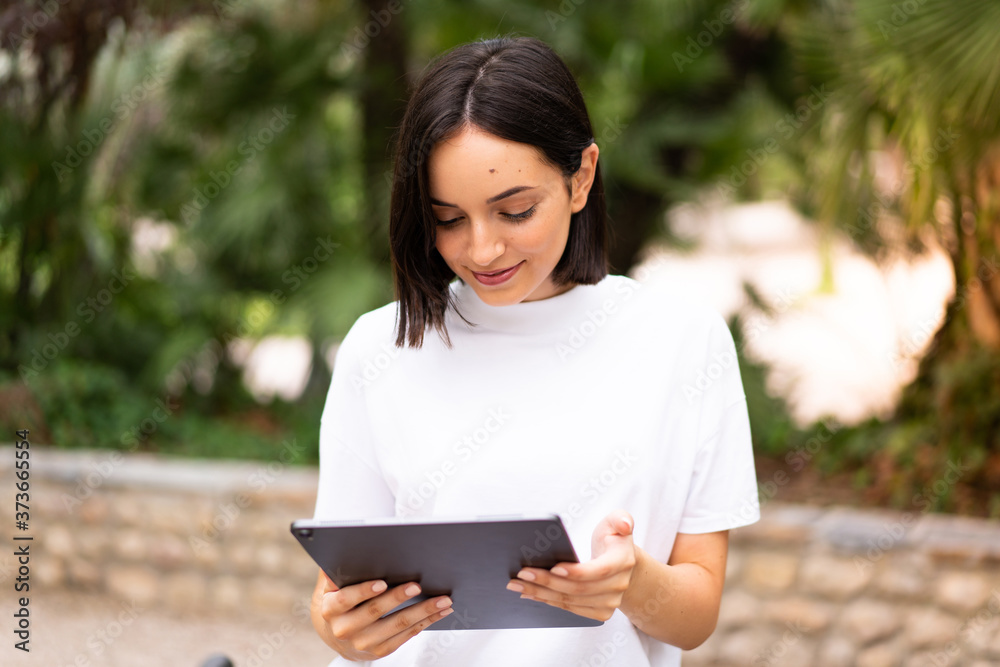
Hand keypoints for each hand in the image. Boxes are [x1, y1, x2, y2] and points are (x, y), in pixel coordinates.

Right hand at [310, 570, 453, 659]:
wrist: (336, 637)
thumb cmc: (337, 602)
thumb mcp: (329, 587)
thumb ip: (336, 570)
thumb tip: (343, 547)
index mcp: (330, 609)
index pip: (346, 599)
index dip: (364, 591)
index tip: (382, 582)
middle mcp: (345, 629)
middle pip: (375, 612)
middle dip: (398, 597)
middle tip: (418, 585)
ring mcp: (364, 643)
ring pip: (398, 625)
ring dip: (423, 611)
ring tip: (443, 599)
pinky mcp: (381, 650)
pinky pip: (407, 635)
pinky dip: (426, 622)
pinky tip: (440, 611)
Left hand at [505, 510, 636, 621]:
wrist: (622, 563)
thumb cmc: (613, 539)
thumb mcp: (617, 522)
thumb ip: (621, 518)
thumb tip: (625, 525)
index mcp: (623, 562)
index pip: (598, 571)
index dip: (575, 572)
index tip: (553, 567)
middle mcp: (618, 586)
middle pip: (578, 589)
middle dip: (547, 582)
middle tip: (522, 574)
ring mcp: (609, 603)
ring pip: (570, 601)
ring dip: (541, 594)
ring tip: (518, 584)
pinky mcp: (599, 613)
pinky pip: (570, 608)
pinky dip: (548, 602)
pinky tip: (530, 594)